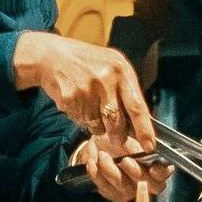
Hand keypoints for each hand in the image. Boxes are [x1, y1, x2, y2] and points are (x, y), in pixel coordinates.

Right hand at [11, 31, 153, 151]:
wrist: (51, 56)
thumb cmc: (86, 62)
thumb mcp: (111, 66)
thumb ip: (126, 90)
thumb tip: (140, 123)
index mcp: (121, 69)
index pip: (137, 106)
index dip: (144, 129)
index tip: (149, 145)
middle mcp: (105, 78)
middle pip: (117, 122)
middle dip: (118, 136)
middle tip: (117, 137)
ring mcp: (87, 89)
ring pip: (98, 126)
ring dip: (97, 125)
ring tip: (90, 107)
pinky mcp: (70, 99)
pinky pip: (81, 122)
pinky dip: (82, 119)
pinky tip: (78, 103)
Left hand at [79, 141, 167, 201]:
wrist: (97, 142)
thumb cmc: (118, 134)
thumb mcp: (128, 132)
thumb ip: (139, 140)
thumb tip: (147, 147)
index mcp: (156, 162)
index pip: (165, 172)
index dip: (161, 172)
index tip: (153, 167)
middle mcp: (147, 179)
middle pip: (150, 186)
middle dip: (136, 173)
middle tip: (125, 160)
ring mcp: (131, 188)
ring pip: (124, 187)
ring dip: (111, 170)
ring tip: (102, 155)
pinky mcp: (114, 193)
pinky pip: (106, 189)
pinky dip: (98, 174)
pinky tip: (93, 162)